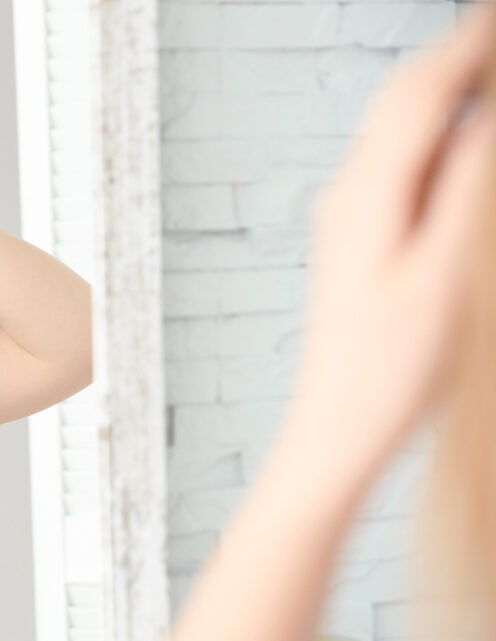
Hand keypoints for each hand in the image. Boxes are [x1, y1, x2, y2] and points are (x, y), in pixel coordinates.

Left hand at [289, 0, 495, 479]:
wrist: (336, 425)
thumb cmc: (391, 367)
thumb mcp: (442, 276)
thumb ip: (461, 190)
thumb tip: (481, 117)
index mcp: (367, 195)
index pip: (418, 95)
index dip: (464, 48)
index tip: (495, 19)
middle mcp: (345, 195)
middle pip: (399, 103)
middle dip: (450, 59)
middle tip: (490, 32)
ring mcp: (344, 216)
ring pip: (392, 131)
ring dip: (437, 92)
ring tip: (481, 67)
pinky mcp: (351, 239)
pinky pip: (391, 165)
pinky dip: (428, 134)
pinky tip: (455, 135)